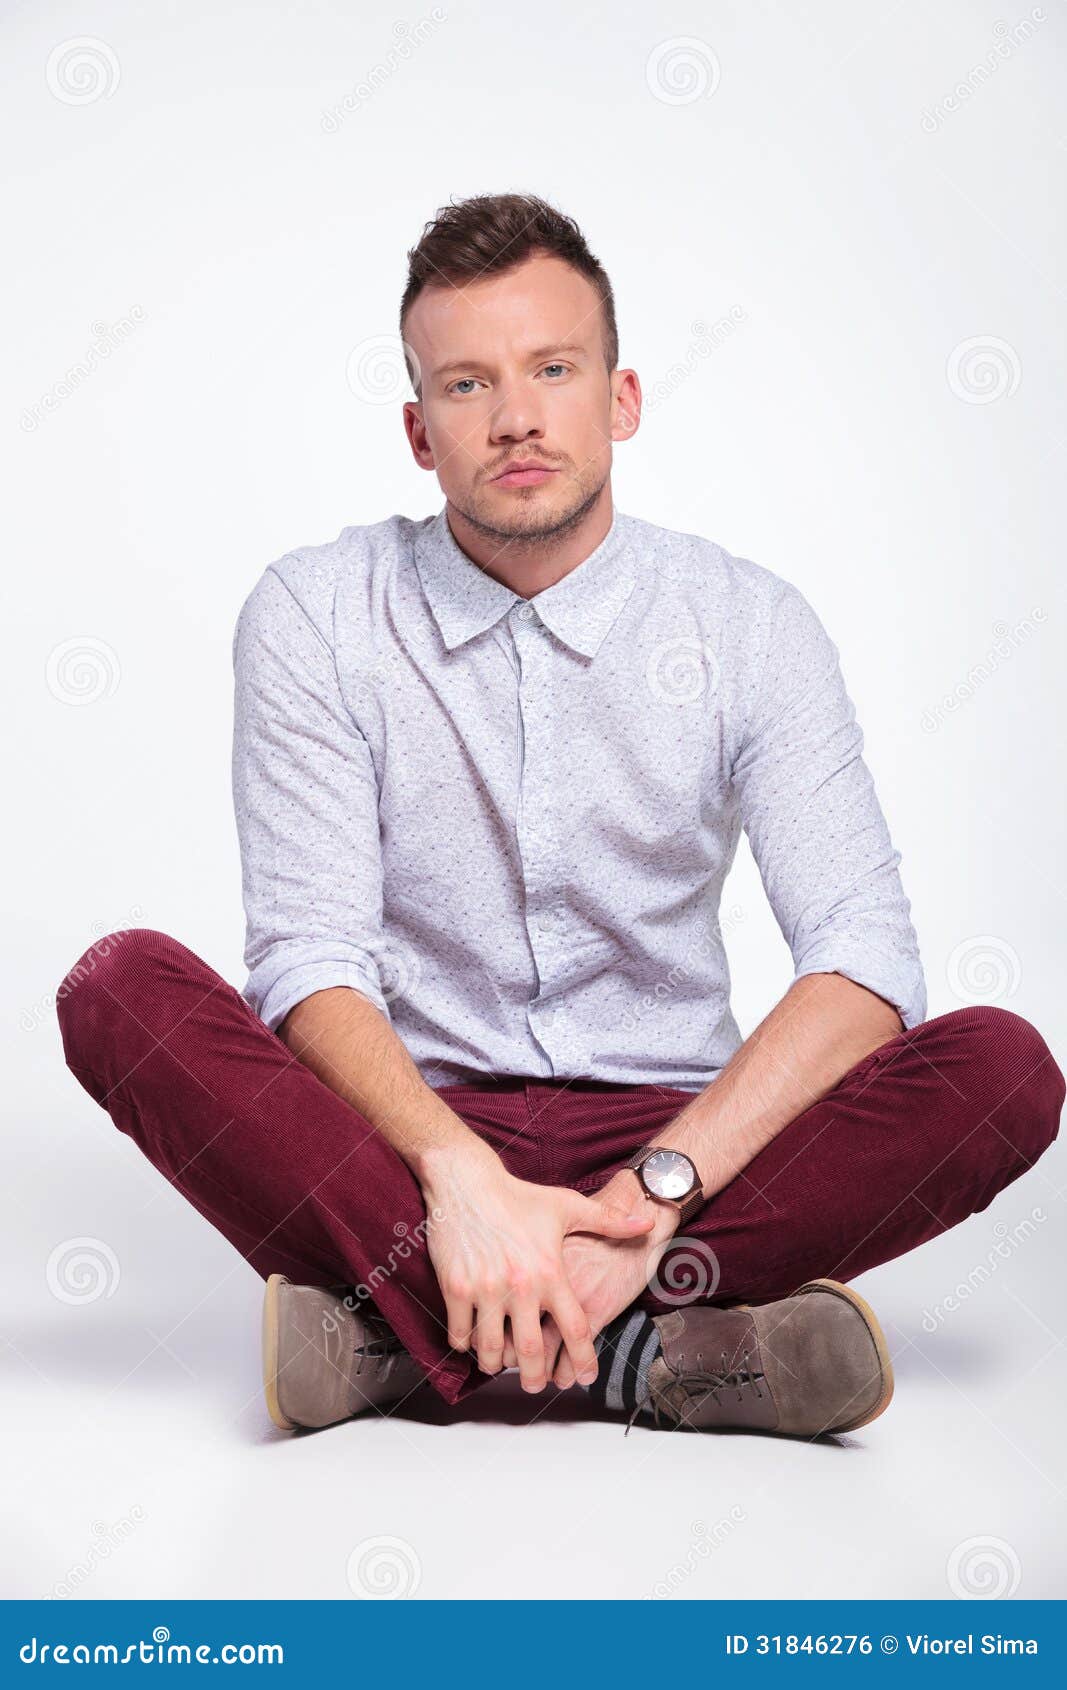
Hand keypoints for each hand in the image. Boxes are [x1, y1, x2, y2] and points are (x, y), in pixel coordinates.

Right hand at [420, 1146, 655, 1392]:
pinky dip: (466, 1345)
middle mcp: (520, 1286)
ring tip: (501, 1364)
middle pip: (530, 1352)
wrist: (466, 1182)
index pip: (575, 1328)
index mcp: (551, 1272)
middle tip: (535, 1385)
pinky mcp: (456, 1288)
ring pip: (492, 1349)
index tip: (585, 1377)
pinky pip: (461, 1333)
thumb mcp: (567, 1206)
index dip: (583, 1359)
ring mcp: (486, 1290)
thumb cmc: (518, 1196)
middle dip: (534, 1378)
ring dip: (496, 1364)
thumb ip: (609, 1221)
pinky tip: (473, 1342)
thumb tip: (648, 1222)